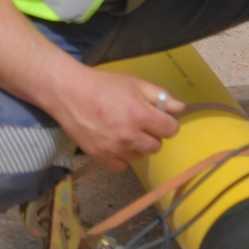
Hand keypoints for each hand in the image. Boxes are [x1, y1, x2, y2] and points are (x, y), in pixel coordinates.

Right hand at [47, 64, 183, 167]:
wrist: (68, 92)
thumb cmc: (102, 84)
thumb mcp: (134, 83)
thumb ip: (159, 96)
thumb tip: (180, 109)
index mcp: (141, 115)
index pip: (171, 130)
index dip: (166, 123)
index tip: (157, 117)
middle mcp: (130, 136)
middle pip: (157, 146)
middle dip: (151, 135)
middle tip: (137, 123)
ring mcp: (115, 149)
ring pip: (139, 156)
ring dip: (136, 146)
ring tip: (122, 131)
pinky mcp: (100, 156)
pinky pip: (121, 165)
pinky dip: (121, 157)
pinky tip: (114, 143)